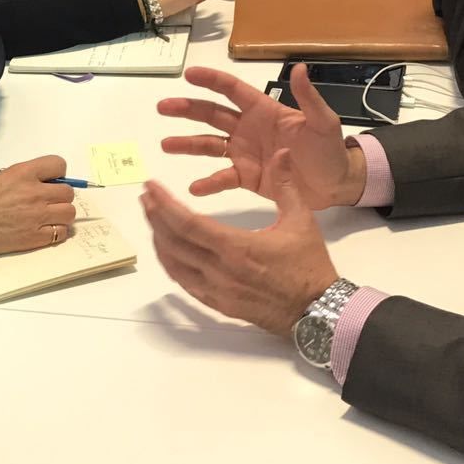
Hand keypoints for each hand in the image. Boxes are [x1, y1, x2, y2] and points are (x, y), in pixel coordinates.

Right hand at [0, 155, 77, 252]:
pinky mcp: (35, 237)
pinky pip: (62, 233)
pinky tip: (45, 230)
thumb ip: (24, 178)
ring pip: (69, 213)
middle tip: (49, 202)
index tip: (51, 180)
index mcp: (24, 173)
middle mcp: (35, 193)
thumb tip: (43, 183)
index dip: (57, 173)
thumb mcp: (0, 177)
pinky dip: (57, 232)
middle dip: (60, 196)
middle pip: (68, 192)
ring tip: (50, 217)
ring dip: (62, 215)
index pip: (58, 164)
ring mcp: (37, 216)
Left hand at [140, 149, 336, 332]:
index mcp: (236, 247)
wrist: (318, 311)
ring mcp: (216, 290)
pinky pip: (184, 283)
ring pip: (174, 264)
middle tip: (146, 197)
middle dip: (155, 217)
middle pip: (173, 241)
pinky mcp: (218, 304)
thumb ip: (286, 184)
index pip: (188, 223)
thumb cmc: (309, 267)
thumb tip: (283, 152)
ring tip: (151, 219)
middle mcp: (220, 270)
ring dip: (158, 240)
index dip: (164, 204)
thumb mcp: (301, 220)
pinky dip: (170, 264)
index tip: (151, 187)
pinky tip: (166, 251)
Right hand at [157, 63, 365, 207]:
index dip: (211, 81)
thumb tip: (300, 67)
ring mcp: (245, 154)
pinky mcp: (247, 178)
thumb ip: (308, 98)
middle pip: (212, 115)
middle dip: (188, 110)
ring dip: (188, 144)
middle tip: (163, 108)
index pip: (233, 90)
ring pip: (210, 145)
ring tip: (166, 145)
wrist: (337, 184)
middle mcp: (249, 129)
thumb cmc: (330, 150)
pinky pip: (223, 178)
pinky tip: (194, 188)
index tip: (188, 75)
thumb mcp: (323, 122)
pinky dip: (208, 183)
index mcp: (264, 111)